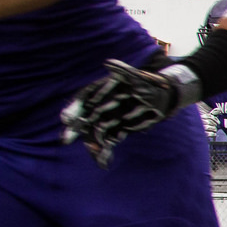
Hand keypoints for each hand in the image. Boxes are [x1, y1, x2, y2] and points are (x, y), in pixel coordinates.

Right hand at [61, 57, 195, 165]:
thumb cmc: (148, 84)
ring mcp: (107, 120)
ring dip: (92, 145)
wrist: (161, 98)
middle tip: (65, 140)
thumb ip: (123, 71)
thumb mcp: (137, 77)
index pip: (82, 100)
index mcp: (100, 91)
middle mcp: (99, 106)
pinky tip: (103, 163)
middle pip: (82, 119)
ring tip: (93, 155)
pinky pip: (107, 143)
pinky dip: (105, 152)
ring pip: (93, 134)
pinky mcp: (116, 131)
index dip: (73, 109)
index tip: (67, 119)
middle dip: (74, 130)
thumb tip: (110, 63)